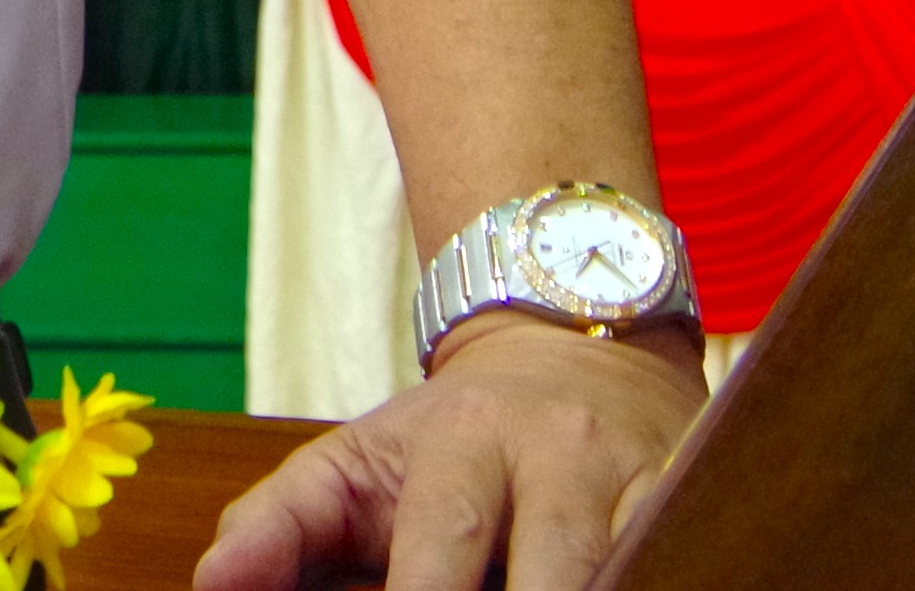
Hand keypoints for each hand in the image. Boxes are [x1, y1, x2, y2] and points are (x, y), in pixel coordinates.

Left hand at [196, 319, 702, 590]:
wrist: (569, 347)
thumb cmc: (445, 443)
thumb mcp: (349, 464)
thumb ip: (275, 524)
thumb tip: (210, 587)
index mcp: (461, 442)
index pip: (443, 544)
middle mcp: (560, 456)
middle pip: (558, 570)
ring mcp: (644, 478)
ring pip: (635, 564)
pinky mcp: (704, 495)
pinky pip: (702, 551)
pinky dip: (680, 570)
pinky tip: (657, 583)